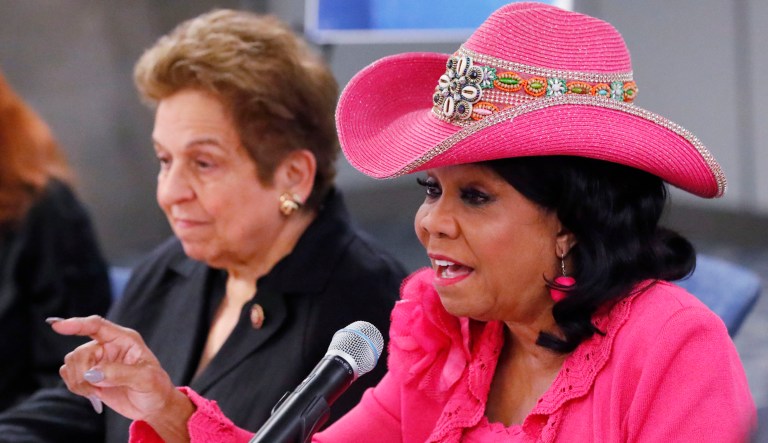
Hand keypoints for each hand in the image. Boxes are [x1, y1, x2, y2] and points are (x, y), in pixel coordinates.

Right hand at [49, 316, 193, 438]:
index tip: (57, 326)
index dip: (76, 324)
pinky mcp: (90, 376)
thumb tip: (92, 373)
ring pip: (71, 363)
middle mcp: (108, 347)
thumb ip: (119, 373)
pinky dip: (75, 386)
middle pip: (80, 351)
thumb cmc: (155, 387)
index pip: (97, 326)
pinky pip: (69, 375)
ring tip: (96, 391)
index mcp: (124, 339)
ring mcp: (98, 361)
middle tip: (95, 386)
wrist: (153, 405)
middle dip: (82, 371)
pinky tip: (92, 393)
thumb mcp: (145, 379)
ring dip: (78, 380)